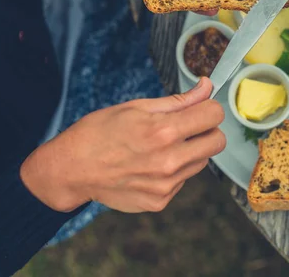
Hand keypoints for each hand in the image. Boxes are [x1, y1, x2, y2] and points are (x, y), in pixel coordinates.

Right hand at [20, 78, 224, 212]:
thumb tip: (207, 86)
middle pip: (217, 141)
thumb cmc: (99, 132)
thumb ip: (179, 100)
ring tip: (161, 147)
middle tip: (186, 127)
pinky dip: (174, 172)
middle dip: (207, 130)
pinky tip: (150, 165)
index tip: (199, 108)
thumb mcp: (137, 107)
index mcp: (163, 131)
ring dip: (190, 151)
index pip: (214, 115)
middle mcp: (169, 161)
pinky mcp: (160, 201)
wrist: (71, 169)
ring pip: (202, 161)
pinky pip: (183, 181)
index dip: (208, 108)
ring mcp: (165, 185)